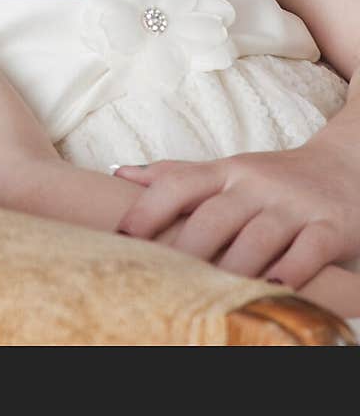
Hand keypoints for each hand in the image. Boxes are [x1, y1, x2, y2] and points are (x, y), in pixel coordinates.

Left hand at [113, 141, 359, 288]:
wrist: (349, 163)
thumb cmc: (274, 177)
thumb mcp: (228, 170)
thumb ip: (178, 175)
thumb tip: (120, 173)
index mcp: (226, 171)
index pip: (178, 183)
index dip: (147, 209)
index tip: (120, 238)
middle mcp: (256, 185)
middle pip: (212, 217)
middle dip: (185, 250)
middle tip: (161, 280)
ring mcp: (293, 205)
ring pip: (257, 238)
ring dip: (232, 268)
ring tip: (210, 294)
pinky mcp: (331, 226)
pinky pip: (308, 251)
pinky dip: (290, 271)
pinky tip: (272, 289)